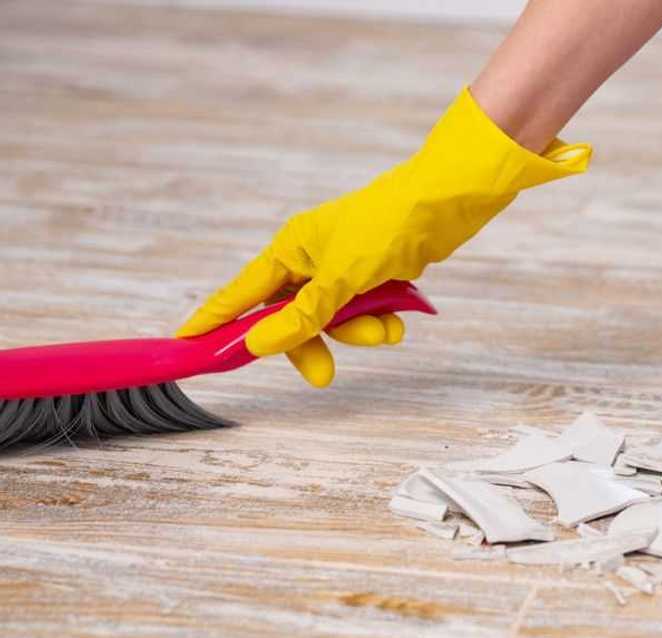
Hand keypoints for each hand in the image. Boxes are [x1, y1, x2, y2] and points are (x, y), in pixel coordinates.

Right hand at [176, 87, 589, 386]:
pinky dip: (380, 319)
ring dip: (359, 332)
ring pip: (335, 318)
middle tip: (322, 376)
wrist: (442, 203)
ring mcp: (344, 266)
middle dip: (310, 344)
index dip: (216, 321)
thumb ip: (303, 315)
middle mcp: (311, 258)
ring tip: (385, 333)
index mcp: (290, 249)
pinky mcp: (375, 273)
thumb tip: (259, 343)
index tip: (186, 344)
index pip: (241, 294)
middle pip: (291, 316)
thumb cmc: (386, 226)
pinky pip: (365, 310)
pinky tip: (399, 320)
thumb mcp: (340, 278)